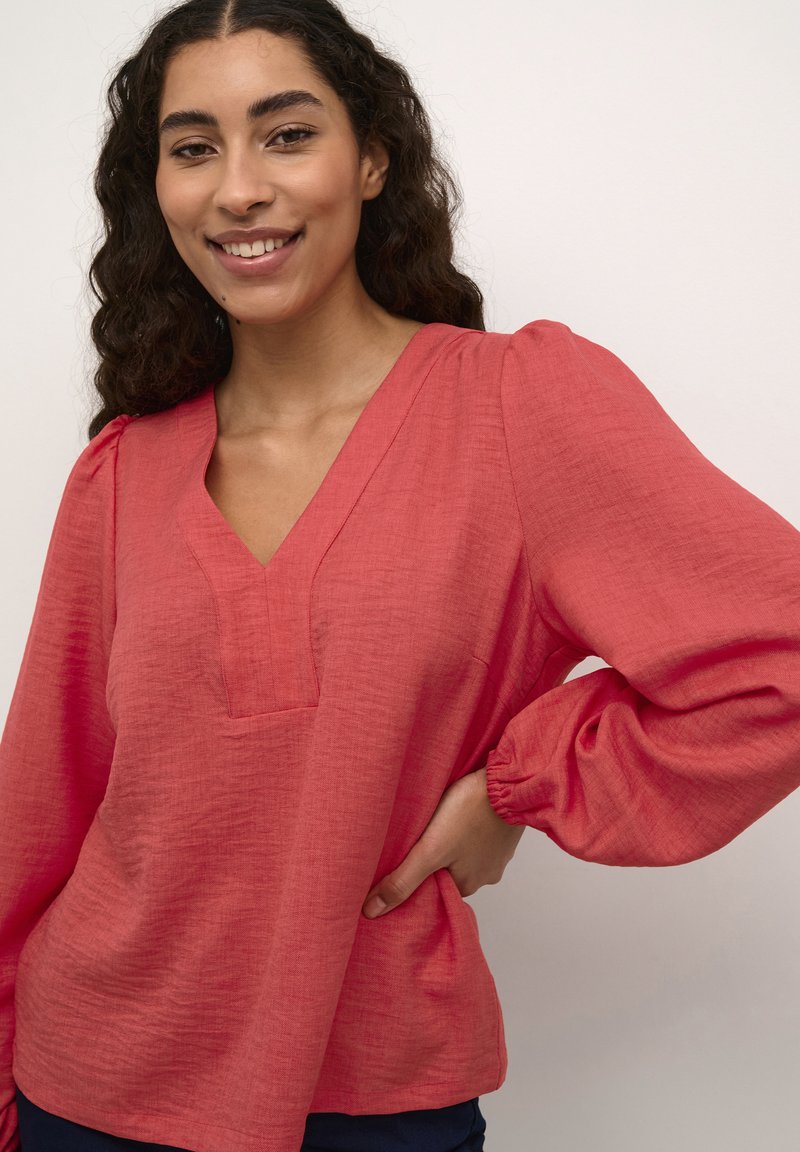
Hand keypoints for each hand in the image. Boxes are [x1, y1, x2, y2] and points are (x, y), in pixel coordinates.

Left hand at [361, 766, 525, 917]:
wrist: (509, 780)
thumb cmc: (471, 812)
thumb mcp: (430, 850)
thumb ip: (403, 881)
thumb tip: (372, 912)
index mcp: (468, 884)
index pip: (434, 889)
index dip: (416, 877)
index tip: (404, 860)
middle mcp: (487, 873)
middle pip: (450, 870)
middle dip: (434, 856)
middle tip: (418, 836)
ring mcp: (498, 851)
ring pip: (465, 851)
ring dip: (451, 839)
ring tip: (437, 820)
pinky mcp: (504, 828)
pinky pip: (479, 833)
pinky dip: (468, 826)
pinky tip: (459, 811)